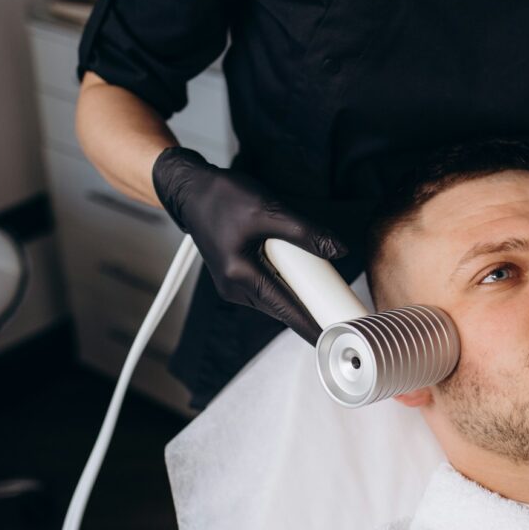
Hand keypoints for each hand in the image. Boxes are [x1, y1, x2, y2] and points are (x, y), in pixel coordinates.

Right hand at [151, 147, 347, 343]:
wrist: (191, 190)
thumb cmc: (222, 197)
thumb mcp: (269, 210)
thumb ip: (305, 232)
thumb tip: (338, 250)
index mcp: (239, 275)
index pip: (284, 310)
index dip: (311, 325)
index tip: (332, 339)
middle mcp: (233, 287)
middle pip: (280, 308)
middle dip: (308, 308)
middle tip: (337, 308)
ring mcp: (231, 285)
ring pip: (273, 300)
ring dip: (294, 295)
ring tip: (319, 287)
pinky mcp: (233, 278)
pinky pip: (264, 289)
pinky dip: (282, 284)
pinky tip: (295, 273)